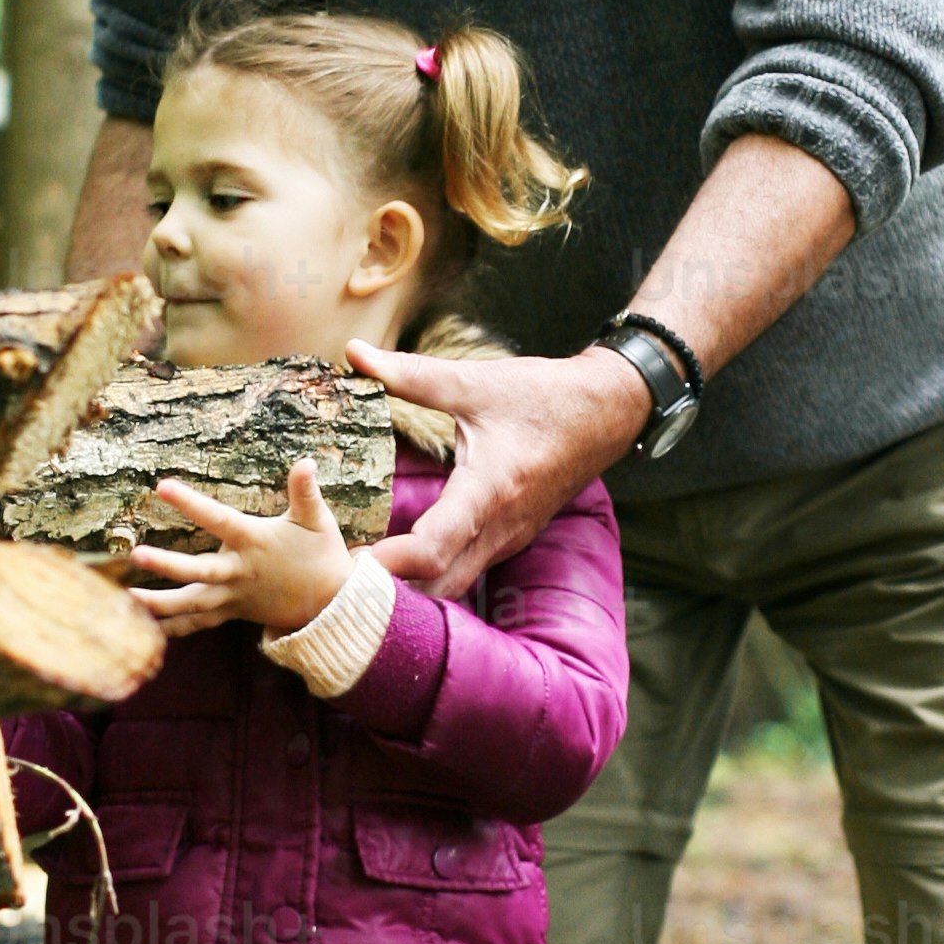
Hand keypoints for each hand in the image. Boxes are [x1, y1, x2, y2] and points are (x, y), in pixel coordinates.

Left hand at [119, 458, 354, 635]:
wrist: (331, 603)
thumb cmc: (321, 554)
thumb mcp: (317, 520)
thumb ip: (305, 491)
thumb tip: (306, 461)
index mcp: (254, 543)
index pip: (218, 519)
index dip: (191, 503)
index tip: (162, 486)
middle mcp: (239, 572)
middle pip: (198, 571)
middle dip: (167, 564)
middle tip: (137, 554)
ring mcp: (234, 596)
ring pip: (192, 604)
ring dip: (159, 603)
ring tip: (126, 598)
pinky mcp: (232, 613)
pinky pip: (198, 623)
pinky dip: (173, 627)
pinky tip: (144, 627)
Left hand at [350, 342, 650, 596]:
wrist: (608, 412)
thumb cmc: (544, 397)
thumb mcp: (474, 382)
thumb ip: (410, 373)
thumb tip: (354, 353)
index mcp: (489, 491)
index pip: (432, 549)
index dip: (386, 565)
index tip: (343, 564)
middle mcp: (500, 528)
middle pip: (437, 586)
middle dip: (388, 590)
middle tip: (335, 577)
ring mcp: (508, 539)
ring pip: (452, 586)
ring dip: (407, 589)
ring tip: (357, 574)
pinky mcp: (510, 538)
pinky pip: (466, 573)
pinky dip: (429, 577)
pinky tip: (395, 562)